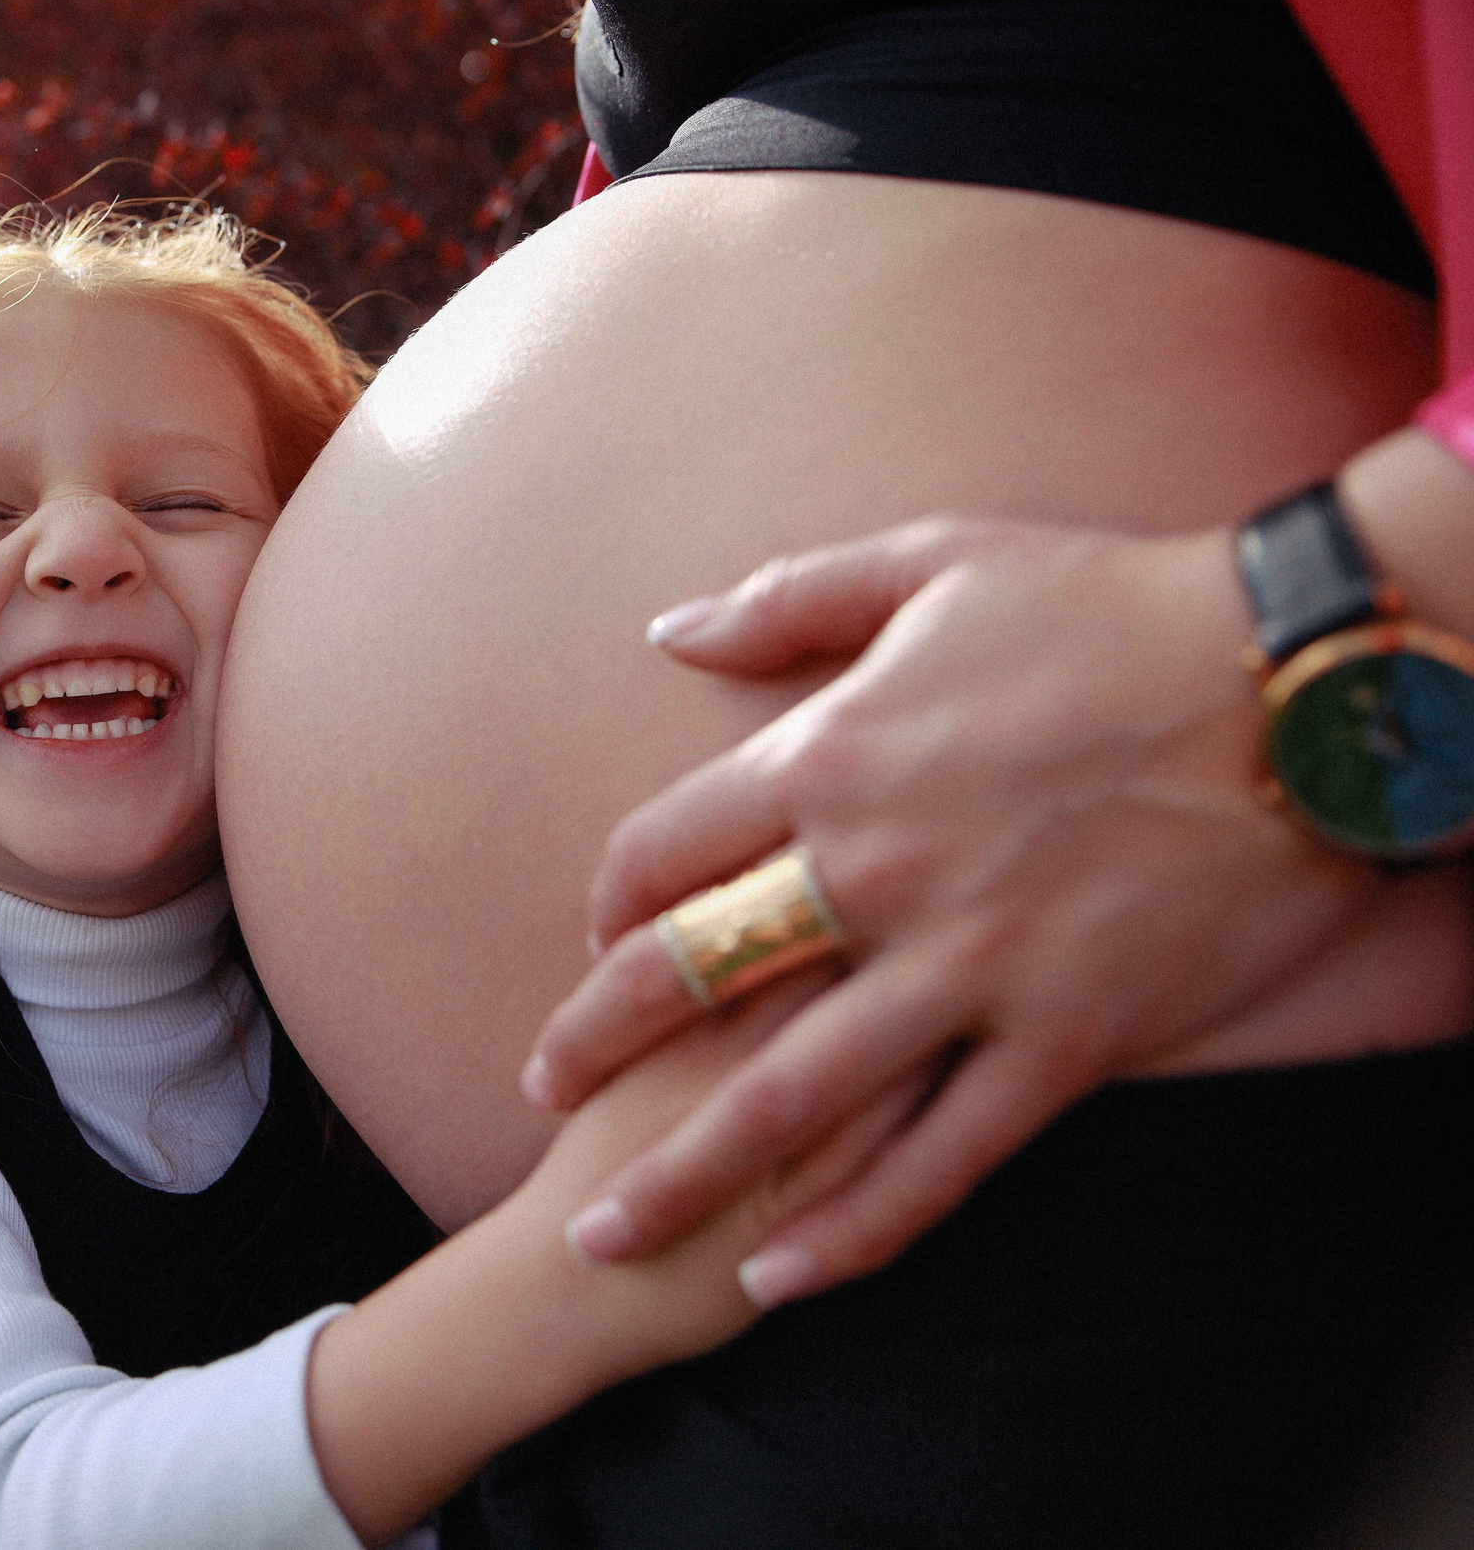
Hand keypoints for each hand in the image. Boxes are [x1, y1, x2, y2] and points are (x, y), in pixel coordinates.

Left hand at [520, 516, 1378, 1305]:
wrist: (1304, 682)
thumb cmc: (1116, 605)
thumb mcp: (936, 560)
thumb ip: (789, 599)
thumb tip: (668, 632)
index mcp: (833, 759)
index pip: (665, 850)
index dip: (613, 904)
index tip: (597, 942)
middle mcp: (877, 872)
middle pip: (689, 979)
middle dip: (595, 1047)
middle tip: (538, 1097)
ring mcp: (971, 966)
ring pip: (787, 1097)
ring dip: (683, 1176)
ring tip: (606, 1237)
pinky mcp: (1067, 1039)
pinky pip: (939, 1160)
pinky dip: (852, 1229)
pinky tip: (778, 1280)